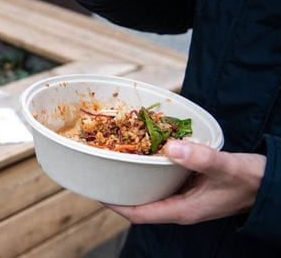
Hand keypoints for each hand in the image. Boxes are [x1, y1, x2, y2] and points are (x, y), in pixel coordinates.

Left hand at [107, 140, 265, 224]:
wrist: (272, 183)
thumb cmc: (251, 180)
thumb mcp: (226, 167)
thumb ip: (201, 158)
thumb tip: (171, 147)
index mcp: (182, 210)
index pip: (139, 214)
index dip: (116, 205)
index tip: (97, 192)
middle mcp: (179, 206)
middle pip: (140, 202)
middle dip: (120, 189)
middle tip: (101, 170)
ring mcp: (184, 197)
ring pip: (151, 190)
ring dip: (134, 177)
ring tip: (115, 158)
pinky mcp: (189, 186)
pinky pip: (164, 179)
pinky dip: (152, 167)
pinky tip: (145, 151)